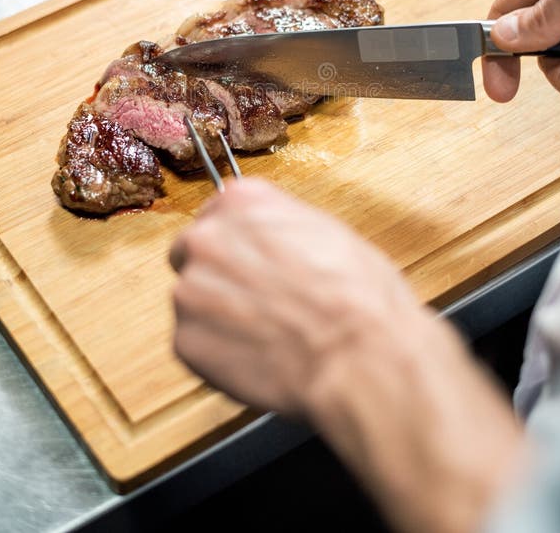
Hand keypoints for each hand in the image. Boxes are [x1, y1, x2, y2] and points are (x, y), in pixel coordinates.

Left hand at [169, 178, 524, 532]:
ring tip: (272, 334)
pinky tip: (262, 358)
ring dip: (222, 315)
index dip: (241, 243)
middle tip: (264, 304)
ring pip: (194, 298)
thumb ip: (282, 228)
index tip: (256, 262)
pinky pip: (195, 341)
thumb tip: (265, 234)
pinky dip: (219, 352)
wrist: (370, 359)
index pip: (220, 211)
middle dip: (225, 275)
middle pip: (198, 252)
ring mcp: (193, 288)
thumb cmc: (369, 297)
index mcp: (246, 200)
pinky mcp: (189, 340)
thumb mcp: (330, 237)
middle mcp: (210, 236)